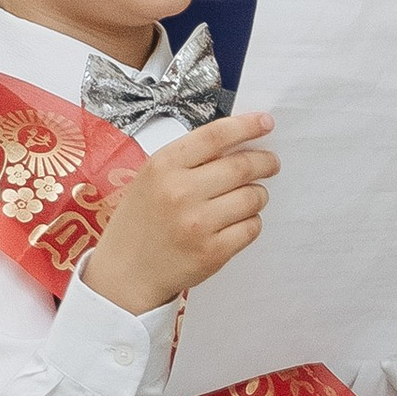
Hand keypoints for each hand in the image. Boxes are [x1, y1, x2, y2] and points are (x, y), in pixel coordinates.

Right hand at [80, 114, 278, 317]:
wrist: (126, 272)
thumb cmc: (142, 220)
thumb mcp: (152, 178)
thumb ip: (190, 159)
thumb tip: (240, 141)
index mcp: (163, 166)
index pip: (216, 135)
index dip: (247, 126)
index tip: (266, 123)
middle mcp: (180, 192)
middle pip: (242, 166)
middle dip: (265, 162)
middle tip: (270, 163)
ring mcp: (198, 224)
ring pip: (253, 197)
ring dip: (258, 194)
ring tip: (248, 197)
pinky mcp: (213, 252)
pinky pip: (252, 227)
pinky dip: (251, 222)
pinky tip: (237, 223)